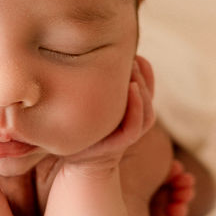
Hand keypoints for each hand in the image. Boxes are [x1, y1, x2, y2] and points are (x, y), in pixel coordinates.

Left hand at [57, 55, 156, 176]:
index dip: (147, 74)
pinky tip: (132, 88)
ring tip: (133, 69)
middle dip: (144, 77)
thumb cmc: (71, 130)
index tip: (137, 56)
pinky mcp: (118, 146)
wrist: (68, 163)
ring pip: (146, 112)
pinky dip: (137, 107)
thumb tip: (81, 52)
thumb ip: (90, 85)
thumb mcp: (82, 104)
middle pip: (148, 98)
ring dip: (143, 89)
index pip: (145, 91)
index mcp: (126, 113)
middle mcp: (129, 124)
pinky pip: (135, 127)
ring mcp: (125, 135)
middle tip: (132, 58)